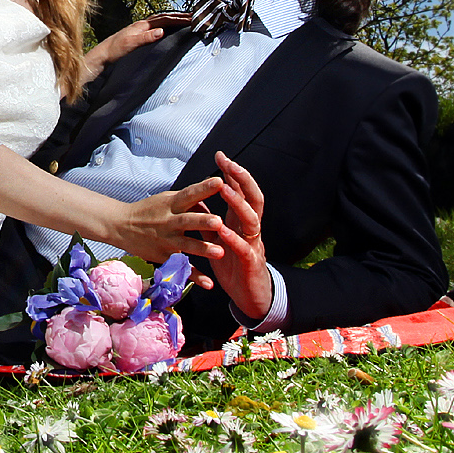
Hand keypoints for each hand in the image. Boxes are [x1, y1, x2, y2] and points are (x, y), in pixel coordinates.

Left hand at [82, 12, 188, 82]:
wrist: (102, 55)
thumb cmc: (114, 50)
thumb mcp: (130, 44)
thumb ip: (145, 37)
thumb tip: (161, 31)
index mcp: (142, 25)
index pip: (164, 19)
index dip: (179, 19)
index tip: (192, 19)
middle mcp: (142, 24)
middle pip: (164, 17)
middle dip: (179, 17)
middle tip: (194, 17)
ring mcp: (140, 29)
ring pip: (161, 20)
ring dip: (174, 19)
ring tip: (186, 20)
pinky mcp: (139, 35)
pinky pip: (157, 26)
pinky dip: (166, 25)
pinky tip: (169, 29)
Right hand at [103, 174, 228, 290]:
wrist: (120, 226)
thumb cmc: (148, 210)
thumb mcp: (165, 199)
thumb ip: (188, 200)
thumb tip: (211, 199)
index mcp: (171, 204)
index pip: (189, 194)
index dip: (203, 188)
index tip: (219, 182)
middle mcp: (169, 222)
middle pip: (187, 221)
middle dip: (203, 222)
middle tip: (219, 222)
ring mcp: (166, 241)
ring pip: (186, 245)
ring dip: (203, 249)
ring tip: (220, 252)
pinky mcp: (164, 257)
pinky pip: (181, 268)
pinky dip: (195, 277)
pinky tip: (209, 283)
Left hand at [210, 151, 270, 318]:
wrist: (251, 296)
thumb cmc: (235, 266)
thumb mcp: (221, 241)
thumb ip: (213, 223)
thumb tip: (200, 203)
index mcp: (242, 223)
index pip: (241, 192)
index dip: (233, 174)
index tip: (221, 156)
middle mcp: (251, 229)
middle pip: (253, 198)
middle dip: (242, 179)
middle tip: (229, 163)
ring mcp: (253, 245)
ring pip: (251, 219)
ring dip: (238, 203)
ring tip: (226, 189)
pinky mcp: (251, 263)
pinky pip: (244, 248)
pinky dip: (234, 238)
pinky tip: (224, 230)